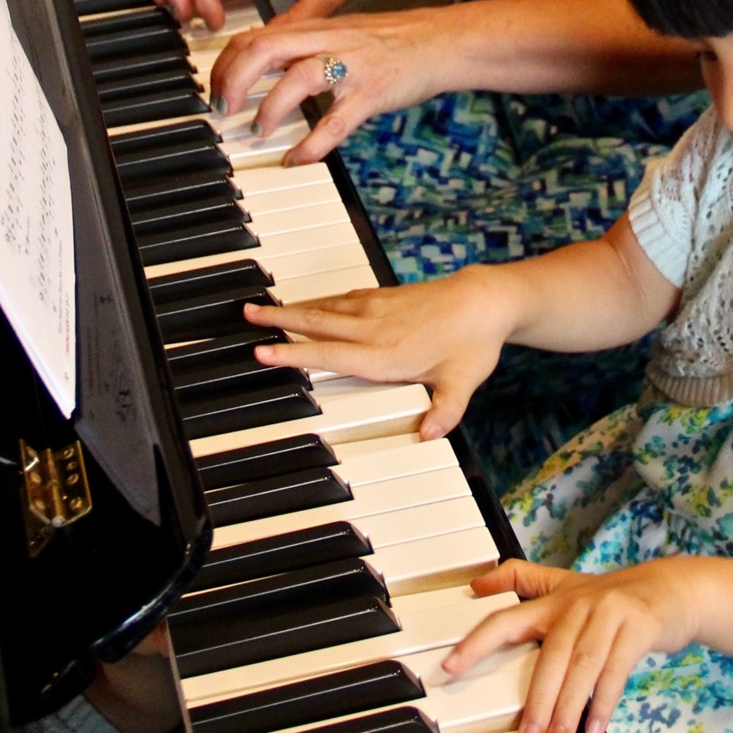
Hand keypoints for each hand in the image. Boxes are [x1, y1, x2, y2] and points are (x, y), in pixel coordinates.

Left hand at [211, 6, 452, 164]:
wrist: (440, 41)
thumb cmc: (390, 41)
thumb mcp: (339, 33)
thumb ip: (303, 45)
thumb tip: (263, 62)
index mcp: (315, 28)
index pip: (256, 36)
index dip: (227, 63)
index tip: (217, 89)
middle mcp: (328, 41)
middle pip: (265, 49)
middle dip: (234, 80)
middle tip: (223, 108)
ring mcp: (351, 66)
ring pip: (299, 79)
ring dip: (269, 108)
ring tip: (259, 132)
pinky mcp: (372, 93)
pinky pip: (336, 122)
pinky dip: (312, 144)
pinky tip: (298, 159)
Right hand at [247, 265, 514, 436]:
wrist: (485, 299)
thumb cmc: (473, 341)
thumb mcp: (462, 383)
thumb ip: (444, 410)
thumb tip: (430, 435)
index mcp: (385, 355)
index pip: (329, 355)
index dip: (295, 353)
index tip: (265, 350)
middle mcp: (374, 329)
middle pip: (317, 323)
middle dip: (279, 320)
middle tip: (247, 316)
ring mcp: (377, 309)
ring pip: (326, 308)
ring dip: (294, 308)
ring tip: (264, 308)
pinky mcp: (384, 297)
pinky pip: (342, 299)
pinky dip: (320, 301)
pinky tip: (311, 304)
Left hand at [441, 556, 701, 732]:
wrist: (671, 589)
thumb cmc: (611, 597)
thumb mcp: (565, 584)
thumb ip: (521, 581)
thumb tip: (476, 584)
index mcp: (554, 599)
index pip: (506, 618)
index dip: (476, 641)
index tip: (451, 667)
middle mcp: (578, 604)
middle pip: (550, 654)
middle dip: (537, 698)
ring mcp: (609, 613)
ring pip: (583, 665)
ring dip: (569, 705)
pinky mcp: (638, 627)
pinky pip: (616, 670)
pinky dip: (604, 701)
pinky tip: (594, 727)